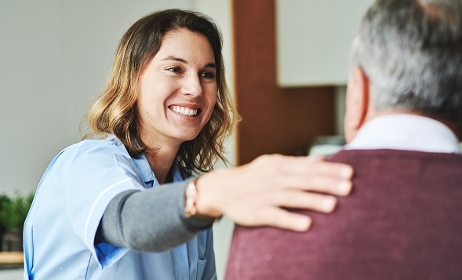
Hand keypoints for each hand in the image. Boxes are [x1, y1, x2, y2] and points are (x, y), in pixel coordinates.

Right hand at [195, 154, 352, 231]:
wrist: (222, 188)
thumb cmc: (253, 176)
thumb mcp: (274, 163)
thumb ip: (299, 162)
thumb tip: (324, 159)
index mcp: (280, 165)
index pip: (309, 167)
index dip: (330, 170)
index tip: (350, 173)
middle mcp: (275, 179)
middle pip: (304, 180)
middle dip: (327, 183)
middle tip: (349, 187)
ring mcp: (266, 196)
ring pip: (293, 197)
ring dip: (313, 200)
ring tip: (334, 205)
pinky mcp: (258, 212)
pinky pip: (276, 216)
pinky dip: (291, 219)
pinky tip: (307, 224)